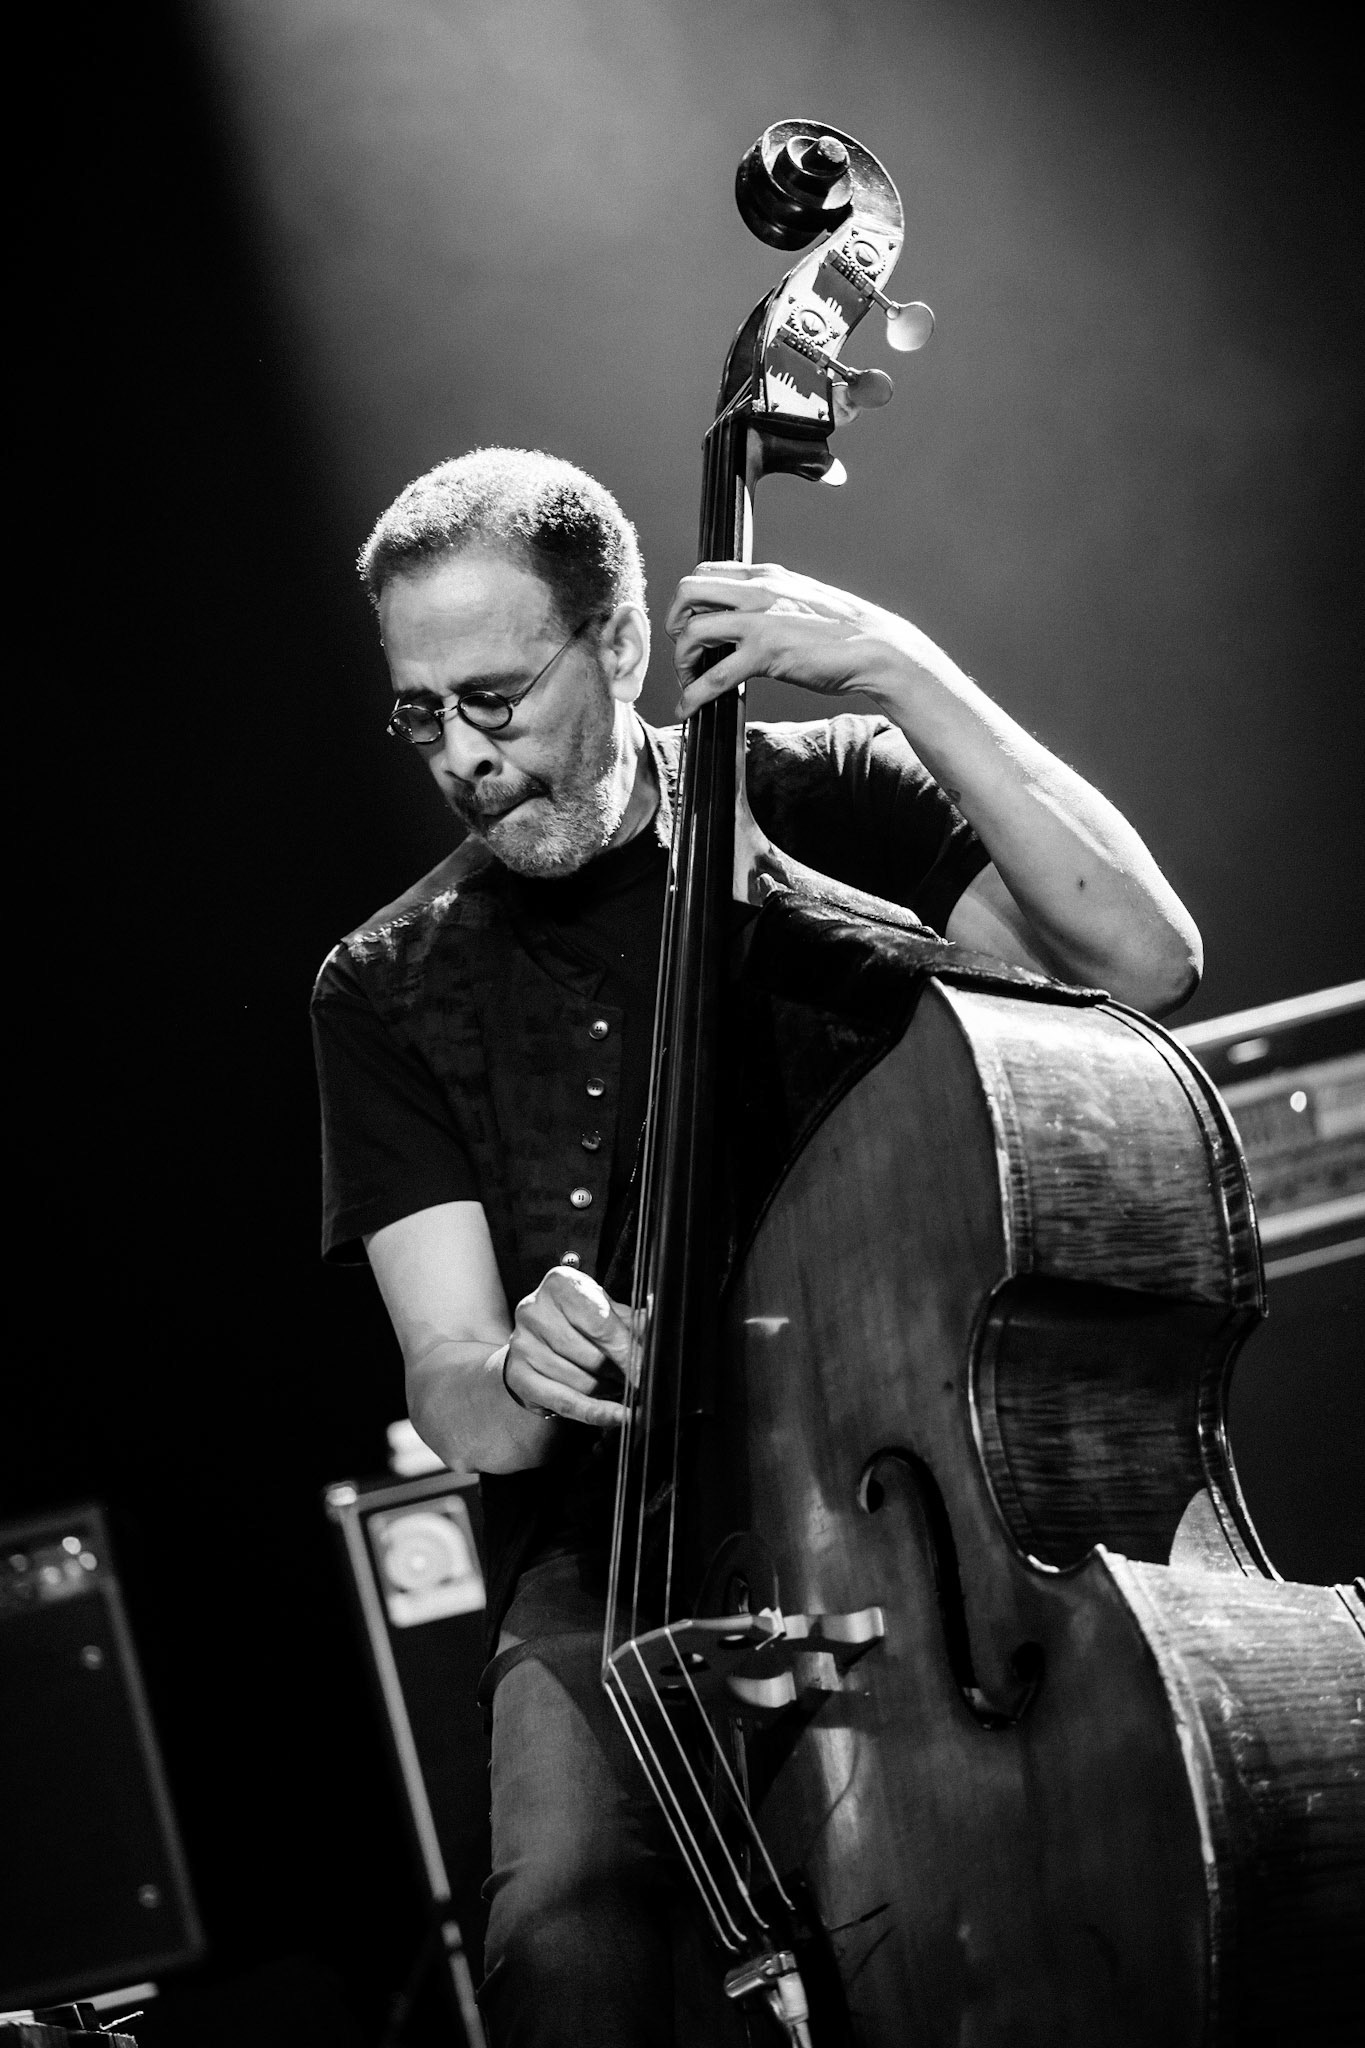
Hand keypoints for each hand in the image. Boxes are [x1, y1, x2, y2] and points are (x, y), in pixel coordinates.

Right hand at [500, 1265, 637, 1427]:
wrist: (537, 1341)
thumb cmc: (579, 1322)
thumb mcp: (609, 1312)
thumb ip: (634, 1321)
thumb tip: (656, 1324)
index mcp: (561, 1284)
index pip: (600, 1323)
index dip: (627, 1351)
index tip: (645, 1371)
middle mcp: (535, 1310)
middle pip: (591, 1355)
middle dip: (619, 1374)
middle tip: (636, 1382)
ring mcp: (522, 1344)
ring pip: (580, 1381)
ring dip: (607, 1391)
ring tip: (618, 1387)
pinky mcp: (517, 1375)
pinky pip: (564, 1402)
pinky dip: (595, 1412)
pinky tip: (616, 1416)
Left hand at [665, 562, 912, 716]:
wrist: (877, 649)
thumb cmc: (845, 632)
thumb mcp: (802, 600)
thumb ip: (771, 601)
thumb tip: (746, 617)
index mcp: (767, 575)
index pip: (706, 572)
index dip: (689, 601)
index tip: (691, 624)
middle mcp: (758, 590)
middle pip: (687, 591)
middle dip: (674, 622)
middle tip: (685, 649)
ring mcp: (760, 620)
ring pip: (692, 630)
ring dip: (682, 660)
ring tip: (690, 680)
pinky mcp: (765, 653)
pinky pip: (713, 676)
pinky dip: (692, 695)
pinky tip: (688, 708)